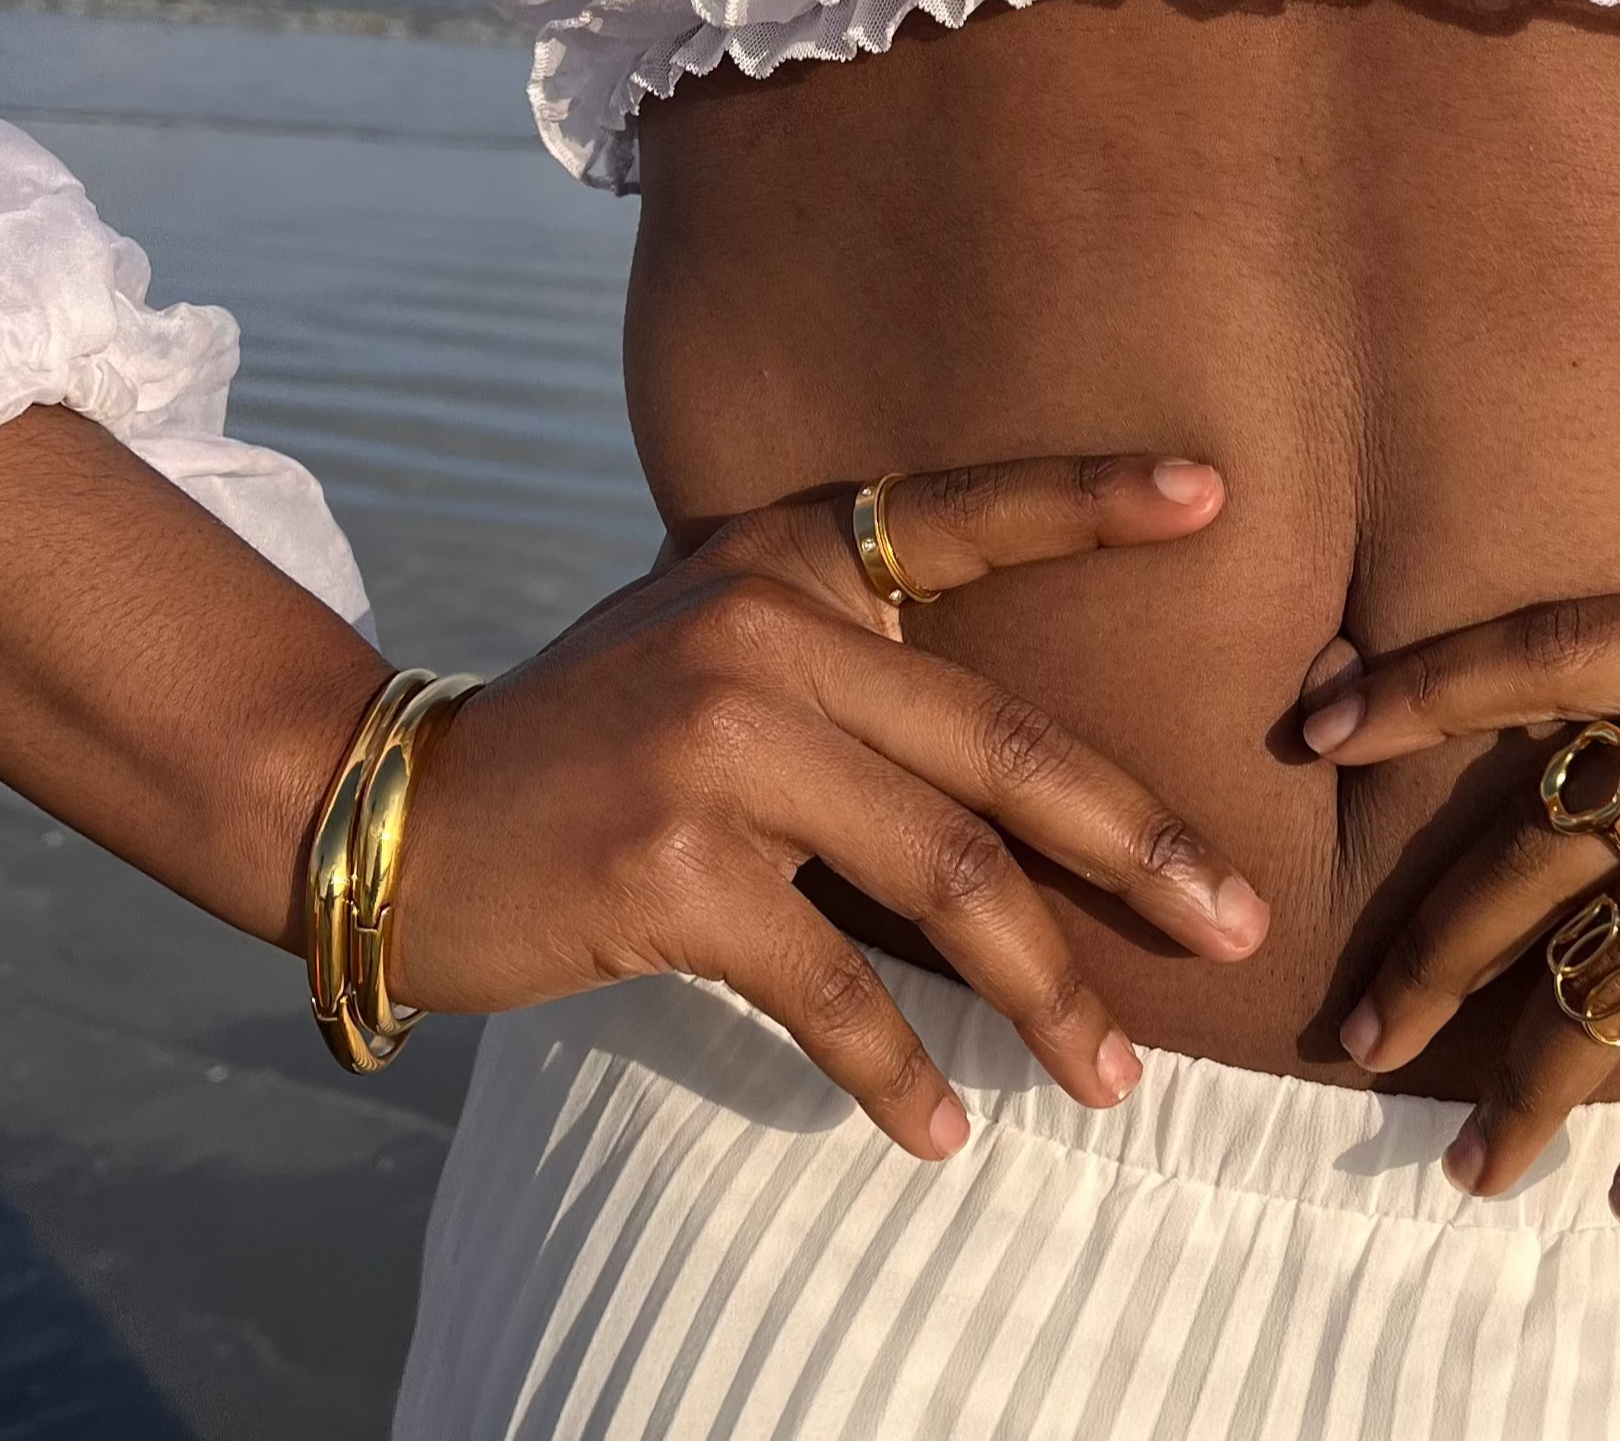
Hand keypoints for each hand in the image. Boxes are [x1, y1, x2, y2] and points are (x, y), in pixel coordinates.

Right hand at [388, 456, 1270, 1160]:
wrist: (383, 807)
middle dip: (1138, 848)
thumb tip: (1016, 784)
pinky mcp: (675, 869)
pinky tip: (945, 1126)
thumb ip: (842, 664)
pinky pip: (831, 984)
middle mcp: (765, 632)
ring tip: (1111, 1074)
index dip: (1087, 501)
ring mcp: (720, 746)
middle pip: (1003, 750)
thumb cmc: (586, 740)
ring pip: (944, 876)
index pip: (958, 517)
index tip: (1213, 493)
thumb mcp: (709, 644)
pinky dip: (898, 1068)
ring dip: (1043, 989)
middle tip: (1235, 920)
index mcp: (786, 560)